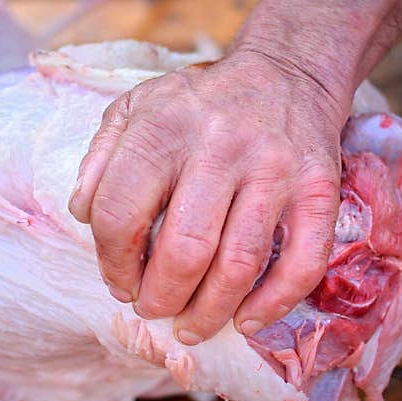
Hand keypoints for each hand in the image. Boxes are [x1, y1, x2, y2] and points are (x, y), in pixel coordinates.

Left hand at [69, 49, 347, 343]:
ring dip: (208, 312)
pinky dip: (272, 304)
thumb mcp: (134, 109)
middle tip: (152, 309)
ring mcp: (275, 170)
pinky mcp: (319, 190)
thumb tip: (82, 214)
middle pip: (183, 250)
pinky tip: (245, 321)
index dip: (112, 262)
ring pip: (238, 266)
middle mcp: (220, 148)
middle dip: (160, 297)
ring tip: (189, 327)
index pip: (121, 213)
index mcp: (163, 129)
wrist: (286, 73)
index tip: (118, 282)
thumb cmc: (198, 104)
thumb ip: (100, 158)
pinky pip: (302, 263)